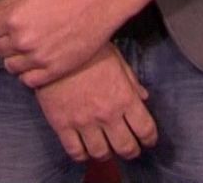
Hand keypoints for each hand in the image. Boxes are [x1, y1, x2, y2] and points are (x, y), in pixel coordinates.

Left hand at [0, 0, 124, 87]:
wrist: (101, 0)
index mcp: (13, 18)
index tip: (3, 18)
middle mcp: (23, 41)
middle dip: (1, 39)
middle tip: (16, 30)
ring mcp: (39, 58)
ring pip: (11, 66)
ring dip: (13, 56)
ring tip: (26, 44)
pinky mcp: (55, 70)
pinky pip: (29, 80)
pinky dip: (28, 72)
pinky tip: (36, 59)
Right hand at [34, 45, 157, 161]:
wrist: (53, 46)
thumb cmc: (88, 50)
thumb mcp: (116, 59)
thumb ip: (131, 81)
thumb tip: (144, 96)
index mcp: (124, 97)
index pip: (145, 129)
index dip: (150, 138)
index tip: (148, 139)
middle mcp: (107, 113)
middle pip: (126, 148)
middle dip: (131, 151)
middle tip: (130, 149)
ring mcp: (83, 121)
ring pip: (101, 153)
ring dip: (106, 154)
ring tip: (106, 149)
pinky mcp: (62, 124)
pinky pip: (75, 151)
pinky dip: (82, 155)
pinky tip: (84, 149)